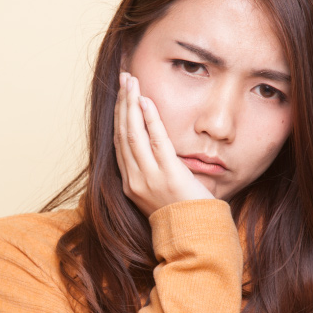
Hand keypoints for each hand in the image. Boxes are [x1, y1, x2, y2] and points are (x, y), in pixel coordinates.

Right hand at [113, 72, 215, 216]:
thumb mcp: (158, 192)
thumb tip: (152, 145)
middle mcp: (134, 179)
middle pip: (122, 133)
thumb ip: (151, 170)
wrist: (195, 234)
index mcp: (129, 182)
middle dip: (122, 103)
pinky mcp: (168, 174)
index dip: (118, 115)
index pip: (118, 141)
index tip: (121, 94)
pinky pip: (156, 142)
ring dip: (131, 105)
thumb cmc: (181, 213)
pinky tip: (146, 102)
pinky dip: (149, 120)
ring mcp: (149, 177)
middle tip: (124, 78)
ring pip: (133, 133)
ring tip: (131, 82)